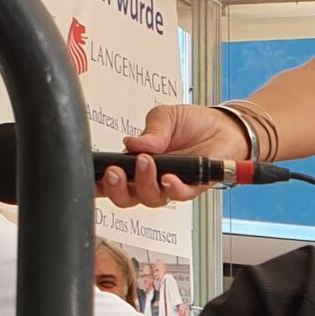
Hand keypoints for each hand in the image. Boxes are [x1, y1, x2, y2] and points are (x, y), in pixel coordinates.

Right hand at [95, 104, 248, 207]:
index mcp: (137, 163)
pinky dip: (173, 189)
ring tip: (145, 162)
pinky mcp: (193, 186)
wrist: (223, 126)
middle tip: (115, 172)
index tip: (91, 176)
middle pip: (127, 197)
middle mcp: (151, 178)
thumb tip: (132, 142)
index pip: (114, 179)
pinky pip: (180, 195)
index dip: (99, 183)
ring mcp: (171, 184)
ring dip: (144, 183)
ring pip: (150, 198)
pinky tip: (168, 179)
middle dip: (116, 189)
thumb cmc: (192, 124)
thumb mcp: (165, 117)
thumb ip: (150, 131)